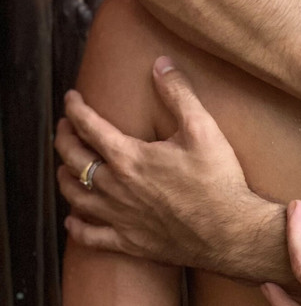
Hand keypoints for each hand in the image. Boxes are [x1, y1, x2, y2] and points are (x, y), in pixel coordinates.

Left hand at [56, 56, 282, 277]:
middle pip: (74, 160)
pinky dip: (76, 227)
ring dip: (64, 178)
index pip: (89, 126)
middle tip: (65, 126)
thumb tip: (161, 64)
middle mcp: (115, 187)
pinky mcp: (129, 241)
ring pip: (75, 196)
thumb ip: (179, 94)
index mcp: (129, 157)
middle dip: (64, 138)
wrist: (229, 231)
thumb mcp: (203, 128)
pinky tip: (72, 220)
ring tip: (64, 167)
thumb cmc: (217, 180)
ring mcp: (119, 216)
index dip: (75, 108)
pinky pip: (90, 236)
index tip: (71, 98)